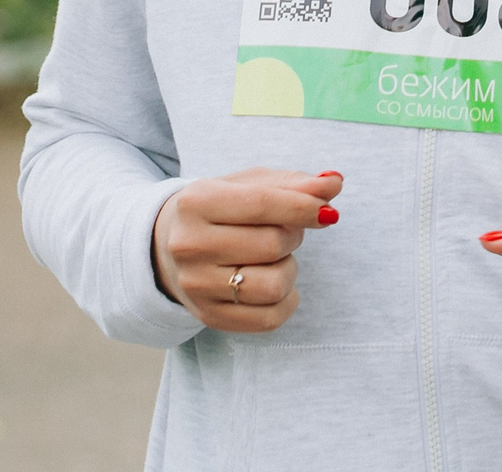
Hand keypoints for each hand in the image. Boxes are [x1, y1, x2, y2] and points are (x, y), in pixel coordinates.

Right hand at [151, 168, 342, 332]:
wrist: (167, 247)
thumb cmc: (219, 210)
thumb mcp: (248, 185)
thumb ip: (293, 184)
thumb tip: (333, 182)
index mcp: (197, 201)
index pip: (261, 204)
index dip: (303, 207)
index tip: (328, 212)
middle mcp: (190, 244)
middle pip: (272, 244)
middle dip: (293, 236)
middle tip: (284, 231)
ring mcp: (197, 285)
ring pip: (274, 285)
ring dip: (289, 269)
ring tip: (275, 259)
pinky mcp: (209, 316)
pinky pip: (269, 318)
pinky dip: (286, 301)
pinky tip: (275, 285)